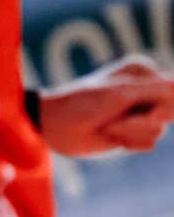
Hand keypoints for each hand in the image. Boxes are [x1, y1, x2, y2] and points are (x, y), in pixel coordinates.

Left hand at [37, 55, 173, 154]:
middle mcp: (145, 91)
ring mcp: (139, 112)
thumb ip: (159, 89)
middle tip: (116, 121)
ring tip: (108, 127)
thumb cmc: (83, 104)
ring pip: (159, 131)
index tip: (134, 108)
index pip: (173, 92)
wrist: (53, 128)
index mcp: (144, 73)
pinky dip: (130, 143)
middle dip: (143, 122)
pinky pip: (149, 143)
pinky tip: (111, 137)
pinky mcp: (132, 132)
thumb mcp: (123, 94)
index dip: (158, 107)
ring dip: (132, 134)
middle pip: (170, 113)